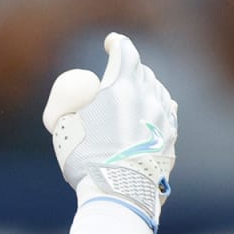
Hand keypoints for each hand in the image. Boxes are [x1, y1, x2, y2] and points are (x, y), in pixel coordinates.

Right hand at [42, 32, 177, 227]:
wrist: (119, 192)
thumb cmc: (85, 160)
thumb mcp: (62, 128)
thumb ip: (69, 106)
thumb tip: (74, 100)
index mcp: (120, 87)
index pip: (124, 52)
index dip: (117, 44)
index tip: (111, 42)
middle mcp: (146, 96)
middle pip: (141, 71)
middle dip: (129, 68)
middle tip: (118, 72)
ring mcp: (162, 117)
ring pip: (156, 90)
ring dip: (144, 87)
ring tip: (134, 92)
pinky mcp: (170, 136)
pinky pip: (166, 111)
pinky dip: (157, 105)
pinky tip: (152, 109)